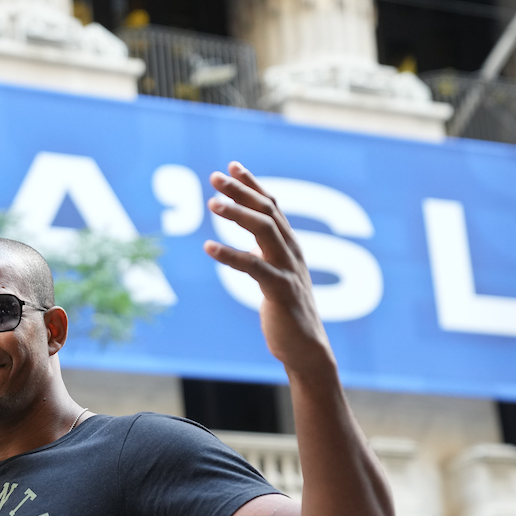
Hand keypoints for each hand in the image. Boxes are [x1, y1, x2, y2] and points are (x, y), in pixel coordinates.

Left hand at [204, 162, 335, 377]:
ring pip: (265, 231)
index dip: (253, 185)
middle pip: (268, 211)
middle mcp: (292, 252)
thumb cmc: (287, 313)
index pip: (273, 206)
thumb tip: (249, 245)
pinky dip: (231, 255)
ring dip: (238, 214)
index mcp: (290, 247)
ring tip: (211, 204)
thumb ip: (266, 258)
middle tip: (215, 177)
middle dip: (241, 191)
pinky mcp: (281, 292)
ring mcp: (289, 270)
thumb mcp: (276, 277)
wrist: (306, 349)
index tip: (233, 166)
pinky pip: (255, 268)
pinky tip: (208, 248)